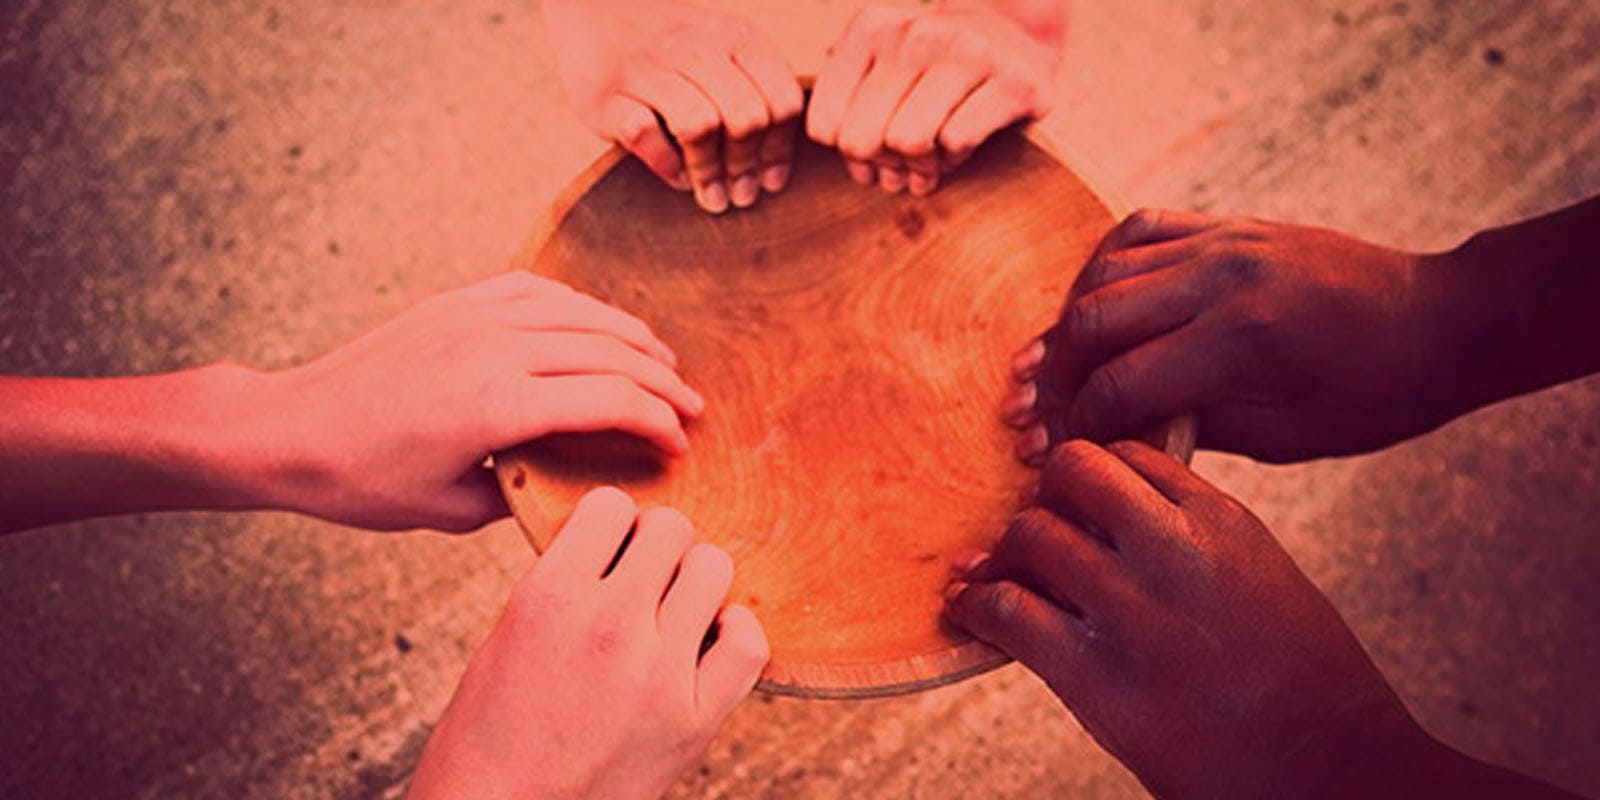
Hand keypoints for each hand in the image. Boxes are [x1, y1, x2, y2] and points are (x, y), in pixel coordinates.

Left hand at [266, 272, 702, 531]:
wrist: (293, 428)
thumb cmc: (365, 481)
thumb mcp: (451, 509)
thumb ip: (521, 493)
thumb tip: (569, 484)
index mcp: (498, 406)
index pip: (609, 401)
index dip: (657, 422)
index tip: (679, 445)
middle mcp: (495, 349)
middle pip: (609, 354)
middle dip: (662, 382)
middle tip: (693, 408)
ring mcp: (476, 317)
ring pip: (582, 315)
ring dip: (633, 339)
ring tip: (664, 364)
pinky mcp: (458, 302)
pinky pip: (541, 293)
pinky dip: (584, 308)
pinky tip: (602, 326)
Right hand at [407, 487, 769, 799]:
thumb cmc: (488, 737)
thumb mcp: (506, 637)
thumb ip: (563, 585)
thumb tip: (616, 547)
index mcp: (550, 595)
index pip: (612, 506)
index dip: (611, 524)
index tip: (607, 549)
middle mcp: (609, 624)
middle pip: (671, 528)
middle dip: (656, 546)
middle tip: (642, 579)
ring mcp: (658, 673)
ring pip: (714, 569)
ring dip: (695, 581)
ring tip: (673, 609)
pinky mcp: (693, 721)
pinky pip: (748, 643)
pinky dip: (735, 630)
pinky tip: (709, 638)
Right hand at [544, 0, 803, 213]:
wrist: (591, 6)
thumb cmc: (669, 46)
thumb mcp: (720, 48)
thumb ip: (753, 89)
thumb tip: (776, 167)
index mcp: (735, 37)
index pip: (782, 101)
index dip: (780, 150)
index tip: (771, 182)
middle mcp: (696, 47)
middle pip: (745, 118)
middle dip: (746, 167)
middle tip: (740, 196)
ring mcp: (649, 67)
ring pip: (700, 126)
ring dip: (709, 172)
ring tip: (711, 197)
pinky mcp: (606, 93)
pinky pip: (645, 133)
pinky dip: (666, 163)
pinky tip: (675, 175)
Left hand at [807, 2, 1062, 195]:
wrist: (1014, 37)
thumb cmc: (932, 71)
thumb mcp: (879, 75)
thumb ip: (849, 120)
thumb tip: (865, 175)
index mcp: (870, 28)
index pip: (825, 126)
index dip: (847, 154)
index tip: (873, 146)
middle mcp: (915, 33)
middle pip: (862, 140)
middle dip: (883, 163)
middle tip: (905, 158)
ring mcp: (966, 52)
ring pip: (908, 142)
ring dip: (920, 163)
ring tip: (933, 152)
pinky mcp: (1012, 82)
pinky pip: (956, 142)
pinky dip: (956, 157)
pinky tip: (962, 145)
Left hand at [945, 440, 1426, 798]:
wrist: (1331, 768)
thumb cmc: (1304, 683)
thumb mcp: (1263, 579)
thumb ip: (1197, 541)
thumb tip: (1121, 524)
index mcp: (1221, 520)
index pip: (1126, 455)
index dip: (1088, 476)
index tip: (1072, 503)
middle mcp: (1174, 549)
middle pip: (1071, 474)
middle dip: (1045, 497)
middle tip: (1034, 531)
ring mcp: (1133, 608)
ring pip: (1031, 534)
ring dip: (1005, 553)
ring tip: (996, 574)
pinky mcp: (1095, 673)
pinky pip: (1007, 610)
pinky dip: (976, 604)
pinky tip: (969, 609)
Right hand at [1004, 209, 1457, 462]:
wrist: (1437, 320)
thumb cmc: (1373, 395)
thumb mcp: (1286, 435)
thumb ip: (1195, 426)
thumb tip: (1115, 430)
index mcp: (1241, 340)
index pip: (1121, 383)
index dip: (1078, 423)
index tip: (1056, 450)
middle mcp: (1222, 278)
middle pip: (1093, 318)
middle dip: (1053, 371)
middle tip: (1032, 409)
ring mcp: (1223, 241)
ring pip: (1104, 270)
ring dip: (1069, 320)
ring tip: (1052, 364)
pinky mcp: (1228, 224)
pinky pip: (1139, 229)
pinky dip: (1102, 267)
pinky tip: (1092, 302)